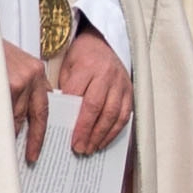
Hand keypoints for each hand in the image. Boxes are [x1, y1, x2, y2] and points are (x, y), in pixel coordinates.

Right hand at [2, 40, 54, 162]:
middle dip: (22, 136)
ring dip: (3, 129)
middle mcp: (31, 75)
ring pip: (12, 117)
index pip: (42, 109)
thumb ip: (19, 85)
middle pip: (28, 117)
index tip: (35, 152)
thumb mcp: (9, 62)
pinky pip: (0, 112)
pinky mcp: (6, 84)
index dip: (38, 133)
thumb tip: (19, 116)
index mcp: (35, 71)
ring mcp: (19, 81)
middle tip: (21, 154)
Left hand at [56, 23, 131, 155]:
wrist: (102, 43)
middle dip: (88, 131)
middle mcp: (106, 75)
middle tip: (79, 148)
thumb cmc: (80, 58)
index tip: (68, 137)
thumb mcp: (66, 67)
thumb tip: (62, 119)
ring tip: (91, 149)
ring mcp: (121, 83)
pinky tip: (104, 141)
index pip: (78, 96)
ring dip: (102, 135)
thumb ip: (66, 90)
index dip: (74, 119)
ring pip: (113, 113)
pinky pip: (125, 115)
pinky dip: (115, 131)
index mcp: (87, 67)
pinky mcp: (130, 91)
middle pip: (97, 107)